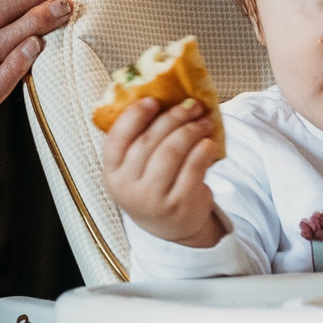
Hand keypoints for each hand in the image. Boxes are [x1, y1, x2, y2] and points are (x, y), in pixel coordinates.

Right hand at [102, 97, 222, 246]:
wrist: (171, 227)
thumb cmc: (153, 185)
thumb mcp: (137, 168)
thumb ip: (141, 139)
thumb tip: (162, 94)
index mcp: (113, 172)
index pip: (117, 139)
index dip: (134, 116)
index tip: (153, 99)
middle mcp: (128, 188)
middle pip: (149, 142)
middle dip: (173, 118)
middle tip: (192, 105)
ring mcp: (154, 199)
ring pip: (171, 152)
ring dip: (190, 130)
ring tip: (204, 121)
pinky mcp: (180, 205)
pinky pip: (193, 168)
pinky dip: (203, 150)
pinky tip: (209, 142)